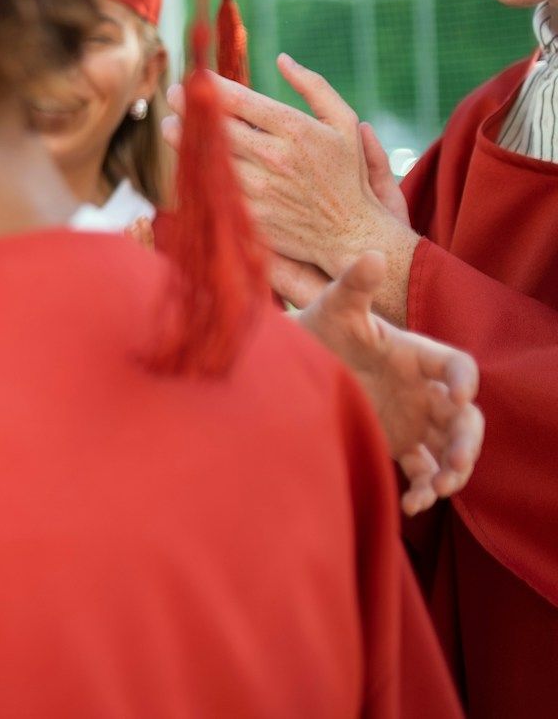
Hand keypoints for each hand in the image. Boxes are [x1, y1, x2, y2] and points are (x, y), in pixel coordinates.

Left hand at [166, 54, 419, 321]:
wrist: (349, 234)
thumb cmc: (347, 173)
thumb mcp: (344, 122)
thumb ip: (314, 87)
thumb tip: (282, 59)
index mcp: (295, 130)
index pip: (238, 100)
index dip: (209, 86)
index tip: (193, 78)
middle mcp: (274, 157)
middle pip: (216, 126)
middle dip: (188, 108)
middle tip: (172, 96)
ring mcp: (260, 189)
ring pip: (208, 157)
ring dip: (183, 139)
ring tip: (171, 125)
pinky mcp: (250, 214)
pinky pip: (212, 188)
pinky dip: (196, 172)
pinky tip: (188, 161)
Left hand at [294, 253, 483, 515]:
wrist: (293, 364)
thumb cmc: (317, 328)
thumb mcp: (333, 307)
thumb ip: (353, 286)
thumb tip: (370, 254)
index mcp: (416, 354)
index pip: (456, 365)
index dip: (464, 379)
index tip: (461, 394)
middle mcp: (423, 388)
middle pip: (463, 417)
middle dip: (467, 439)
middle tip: (457, 461)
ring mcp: (414, 418)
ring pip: (450, 448)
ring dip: (453, 470)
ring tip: (439, 489)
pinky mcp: (399, 442)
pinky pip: (423, 470)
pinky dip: (425, 489)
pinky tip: (412, 505)